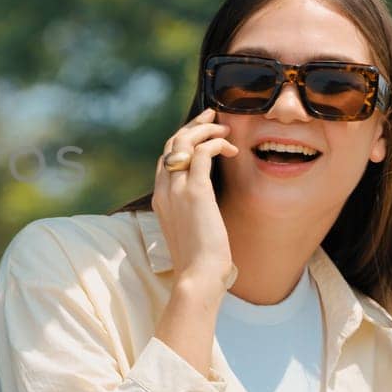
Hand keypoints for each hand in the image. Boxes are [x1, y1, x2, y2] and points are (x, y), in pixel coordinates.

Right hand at [151, 108, 237, 290]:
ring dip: (205, 129)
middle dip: (193, 125)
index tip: (201, 131)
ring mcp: (177, 189)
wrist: (198, 276)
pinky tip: (230, 147)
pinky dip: (216, 143)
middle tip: (212, 115)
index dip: (183, 139)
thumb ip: (191, 212)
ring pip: (185, 142)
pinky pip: (204, 153)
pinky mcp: (196, 191)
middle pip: (172, 144)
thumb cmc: (199, 260)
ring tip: (225, 128)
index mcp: (160, 198)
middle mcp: (164, 189)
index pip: (166, 157)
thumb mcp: (189, 230)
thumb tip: (206, 207)